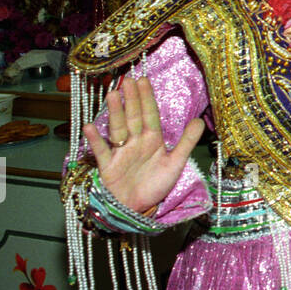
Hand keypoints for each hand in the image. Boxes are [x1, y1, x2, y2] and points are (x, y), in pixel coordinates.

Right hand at [82, 76, 203, 216]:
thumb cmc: (156, 185)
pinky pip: (102, 151)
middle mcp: (135, 142)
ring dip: (115, 113)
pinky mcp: (108, 166)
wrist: (138, 209)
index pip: (150, 114)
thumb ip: (187, 142)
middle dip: (131, 99)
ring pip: (118, 128)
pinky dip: (95, 140)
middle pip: (133, 117)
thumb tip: (200, 120)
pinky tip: (90, 127)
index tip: (144, 80)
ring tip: (113, 95)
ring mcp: (120, 152)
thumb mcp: (175, 163)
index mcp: (152, 140)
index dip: (147, 98)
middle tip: (127, 80)